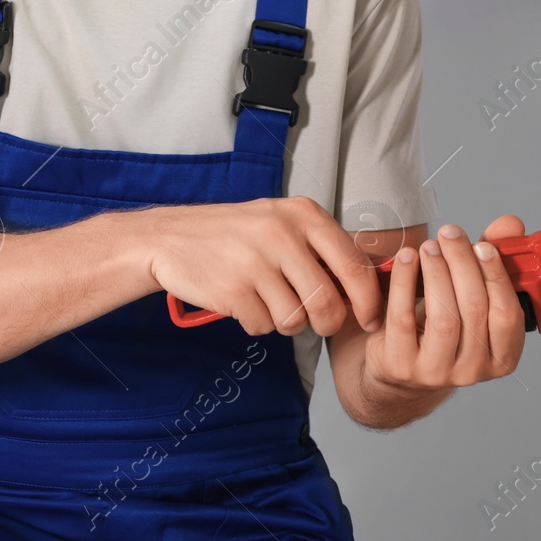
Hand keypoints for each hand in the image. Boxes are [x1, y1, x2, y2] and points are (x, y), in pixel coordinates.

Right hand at [144, 197, 382, 337]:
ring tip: (266, 299)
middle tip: (317, 322)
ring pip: (296, 320)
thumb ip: (322, 248)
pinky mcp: (232, 289)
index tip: (369, 319)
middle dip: (327, 323)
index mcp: (303, 214)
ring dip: (285, 321)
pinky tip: (242, 300)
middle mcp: (282, 233)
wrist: (170, 238)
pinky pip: (264, 326)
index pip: (355, 266)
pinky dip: (257, 322)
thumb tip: (370, 287)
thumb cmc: (235, 235)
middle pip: (328, 303)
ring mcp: (255, 261)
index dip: (368, 301)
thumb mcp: (281, 222)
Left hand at [362, 214, 526, 392]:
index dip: (496, 277)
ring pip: (443, 317)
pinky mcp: (401, 365)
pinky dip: (405, 282)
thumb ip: (491, 259)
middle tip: (450, 234)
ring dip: (436, 272)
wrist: (400, 364)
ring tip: (429, 245)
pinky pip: (404, 318)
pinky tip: (406, 258)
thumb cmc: (444, 324)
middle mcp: (473, 370)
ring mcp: (436, 372)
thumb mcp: (472, 294)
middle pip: (474, 310)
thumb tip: (510, 223)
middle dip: (462, 264)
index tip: (483, 245)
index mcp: (501, 356)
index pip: (507, 315)